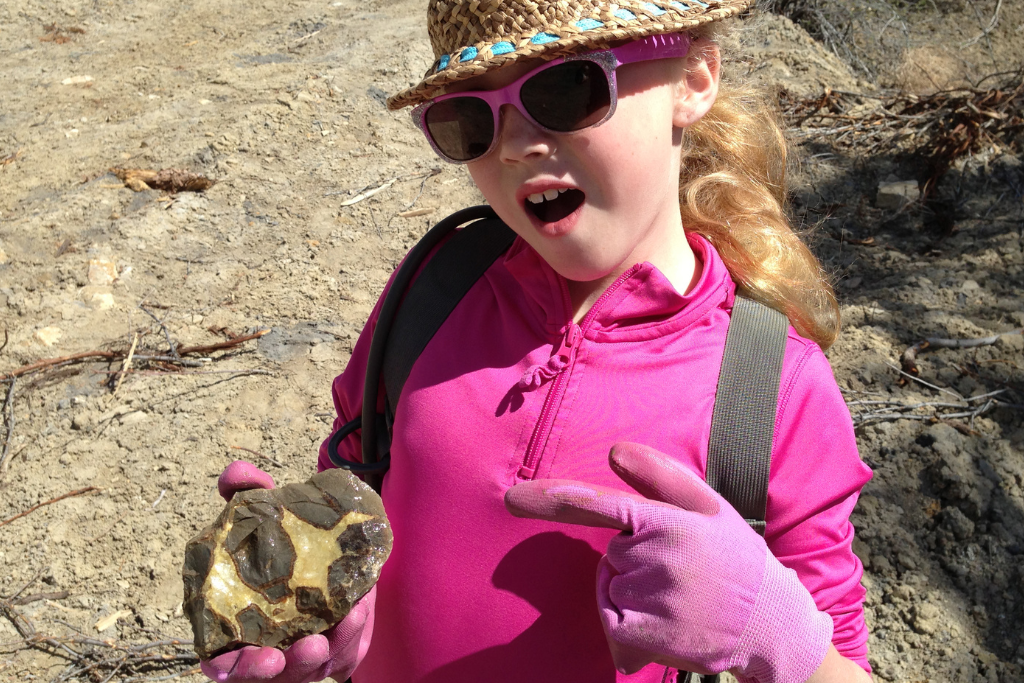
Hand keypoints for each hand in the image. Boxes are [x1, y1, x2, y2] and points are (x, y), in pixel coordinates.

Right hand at [204, 461, 375, 682]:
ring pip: (316, 669)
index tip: (264, 659)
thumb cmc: (281, 538)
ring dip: (334, 647)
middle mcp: (266, 650)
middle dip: (294, 668)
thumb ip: (249, 493)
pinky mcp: (338, 651)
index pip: (224, 667)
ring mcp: (304, 655)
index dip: (237, 670)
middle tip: (312, 645)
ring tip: (351, 616)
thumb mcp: (266, 514)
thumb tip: (236, 473)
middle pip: (275, 678)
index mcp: (233, 630)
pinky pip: (346, 654)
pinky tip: (360, 608)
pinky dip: (353, 636)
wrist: (326, 542)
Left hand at [505, 443, 831, 682]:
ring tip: (680, 598)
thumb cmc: (732, 554)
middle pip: (610, 553)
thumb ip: (658, 474)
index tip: (512, 498)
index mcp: (667, 520)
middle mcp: (656, 558)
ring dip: (633, 594)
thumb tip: (612, 451)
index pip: (600, 505)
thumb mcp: (706, 504)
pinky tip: (666, 624)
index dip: (552, 500)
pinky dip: (627, 628)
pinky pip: (610, 623)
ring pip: (610, 589)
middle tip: (681, 570)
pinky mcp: (647, 637)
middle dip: (634, 559)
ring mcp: (651, 600)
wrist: (771, 620)